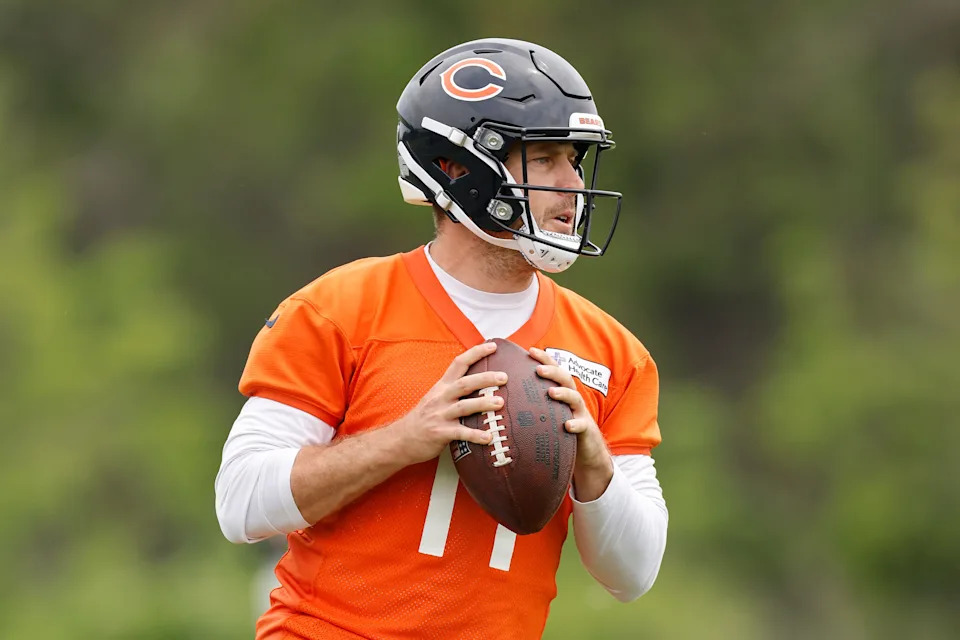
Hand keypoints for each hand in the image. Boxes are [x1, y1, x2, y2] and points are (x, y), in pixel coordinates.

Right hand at [392, 341, 505, 464]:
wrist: (402, 439)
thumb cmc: (425, 418)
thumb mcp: (436, 397)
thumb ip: (454, 390)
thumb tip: (482, 382)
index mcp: (442, 386)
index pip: (459, 363)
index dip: (476, 353)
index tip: (493, 346)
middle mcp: (441, 398)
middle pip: (464, 384)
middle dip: (485, 379)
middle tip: (504, 377)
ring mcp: (440, 415)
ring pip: (463, 407)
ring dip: (483, 404)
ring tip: (500, 403)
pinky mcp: (440, 433)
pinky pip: (460, 433)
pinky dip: (475, 435)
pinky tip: (489, 437)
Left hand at [529, 347, 612, 500]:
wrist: (586, 452)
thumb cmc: (560, 430)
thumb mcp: (548, 413)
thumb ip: (533, 403)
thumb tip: (504, 395)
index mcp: (562, 392)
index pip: (554, 370)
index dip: (544, 359)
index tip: (530, 350)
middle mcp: (572, 400)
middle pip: (565, 379)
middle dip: (552, 372)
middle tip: (538, 369)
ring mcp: (580, 414)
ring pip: (574, 398)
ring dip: (563, 393)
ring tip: (551, 392)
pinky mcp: (585, 431)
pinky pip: (581, 426)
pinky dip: (574, 424)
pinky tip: (566, 426)